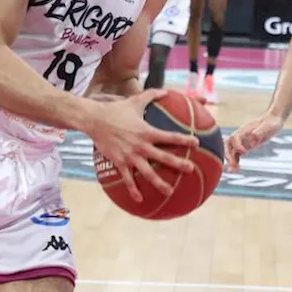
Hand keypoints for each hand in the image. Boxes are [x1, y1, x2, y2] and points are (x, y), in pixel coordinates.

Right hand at [83, 88, 197, 201]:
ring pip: (147, 172)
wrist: (94, 120)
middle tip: (190, 169)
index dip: (184, 140)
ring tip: (170, 191)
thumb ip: (152, 95)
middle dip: (178, 164)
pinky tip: (140, 200)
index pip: (170, 136)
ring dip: (159, 183)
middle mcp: (141, 145)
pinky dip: (133, 190)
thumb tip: (165, 91)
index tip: (196, 143)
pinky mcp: (119, 162)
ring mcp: (130, 156)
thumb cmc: (116, 110)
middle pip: (163, 157)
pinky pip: (127, 179)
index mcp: (147, 132)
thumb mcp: (135, 100)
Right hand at [225, 113, 283, 171]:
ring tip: (233, 171)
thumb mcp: (268, 126)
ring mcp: (242, 141)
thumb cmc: (272, 122)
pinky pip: (236, 154)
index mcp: (244, 130)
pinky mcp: (245, 146)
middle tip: (233, 165)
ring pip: (230, 151)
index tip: (245, 152)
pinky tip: (237, 169)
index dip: (237, 145)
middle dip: (228, 154)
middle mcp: (241, 136)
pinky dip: (235, 162)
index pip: (234, 138)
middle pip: (227, 144)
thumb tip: (252, 142)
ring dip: (230, 160)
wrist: (273, 120)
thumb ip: (259, 133)